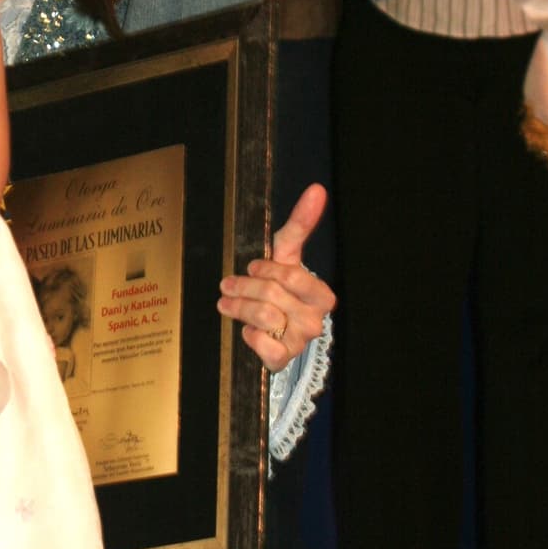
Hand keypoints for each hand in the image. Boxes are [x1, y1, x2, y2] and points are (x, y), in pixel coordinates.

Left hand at [217, 183, 334, 372]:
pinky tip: (246, 330)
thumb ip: (301, 223)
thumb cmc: (281, 286)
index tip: (252, 266)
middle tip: (227, 284)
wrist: (276, 328)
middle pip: (272, 295)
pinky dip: (250, 336)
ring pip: (265, 318)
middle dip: (243, 286)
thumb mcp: (287, 255)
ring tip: (227, 302)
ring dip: (240, 307)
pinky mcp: (283, 359)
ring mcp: (300, 342)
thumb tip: (317, 189)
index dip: (266, 270)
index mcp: (320, 294)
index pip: (291, 276)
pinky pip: (265, 347)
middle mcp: (315, 320)